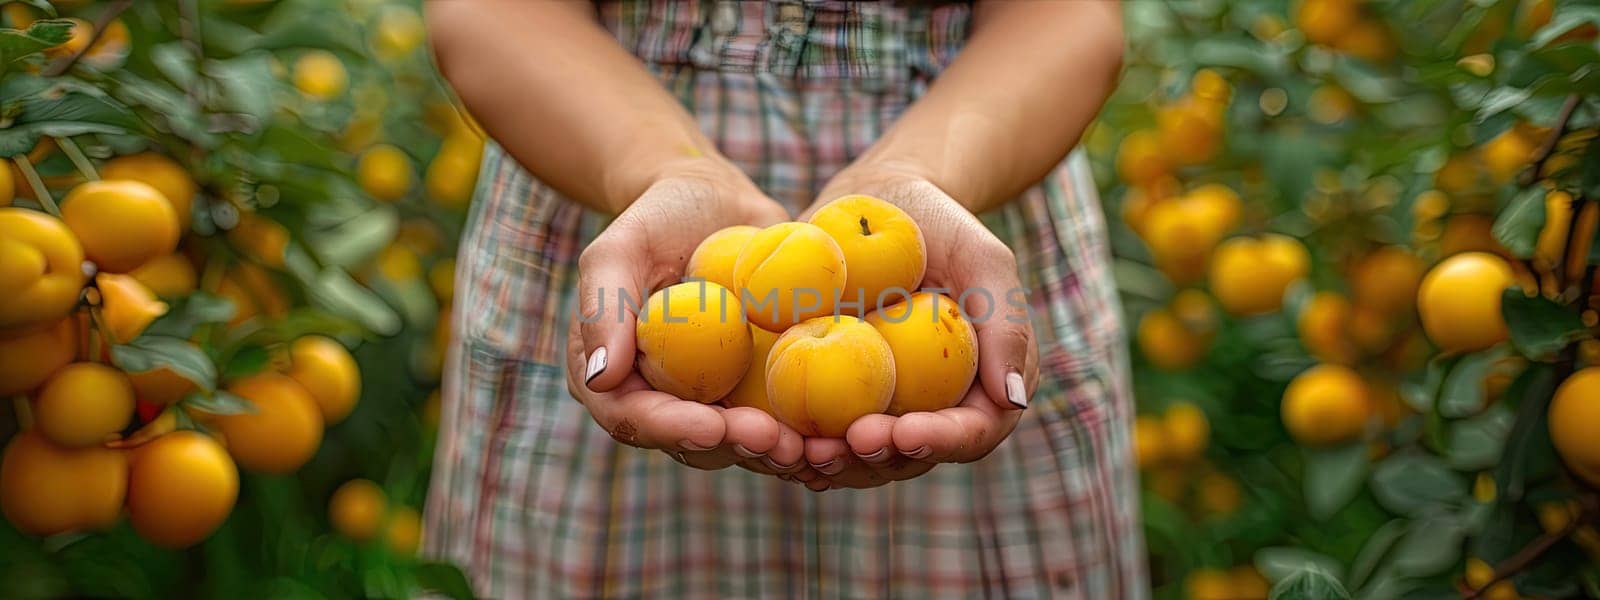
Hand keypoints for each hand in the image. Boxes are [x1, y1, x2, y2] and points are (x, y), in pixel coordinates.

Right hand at [567, 160, 809, 477]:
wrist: (716, 201)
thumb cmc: (658, 217)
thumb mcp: (620, 249)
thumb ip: (603, 309)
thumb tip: (601, 379)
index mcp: (613, 380)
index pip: (638, 420)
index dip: (677, 431)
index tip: (715, 427)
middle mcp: (661, 400)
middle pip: (697, 445)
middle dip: (739, 449)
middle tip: (782, 443)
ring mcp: (713, 398)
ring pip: (745, 442)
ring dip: (781, 451)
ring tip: (820, 447)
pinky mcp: (757, 388)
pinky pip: (783, 416)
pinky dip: (812, 427)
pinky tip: (847, 430)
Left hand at [796, 166, 1039, 489]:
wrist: (874, 205)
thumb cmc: (939, 228)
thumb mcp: (982, 260)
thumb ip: (1006, 324)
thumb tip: (1013, 398)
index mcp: (979, 392)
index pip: (968, 435)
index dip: (937, 443)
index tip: (904, 431)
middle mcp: (928, 412)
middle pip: (904, 460)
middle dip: (870, 462)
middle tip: (836, 446)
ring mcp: (876, 409)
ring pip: (854, 458)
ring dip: (825, 463)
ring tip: (796, 450)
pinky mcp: (826, 398)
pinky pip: (808, 431)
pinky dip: (788, 439)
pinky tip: (762, 433)